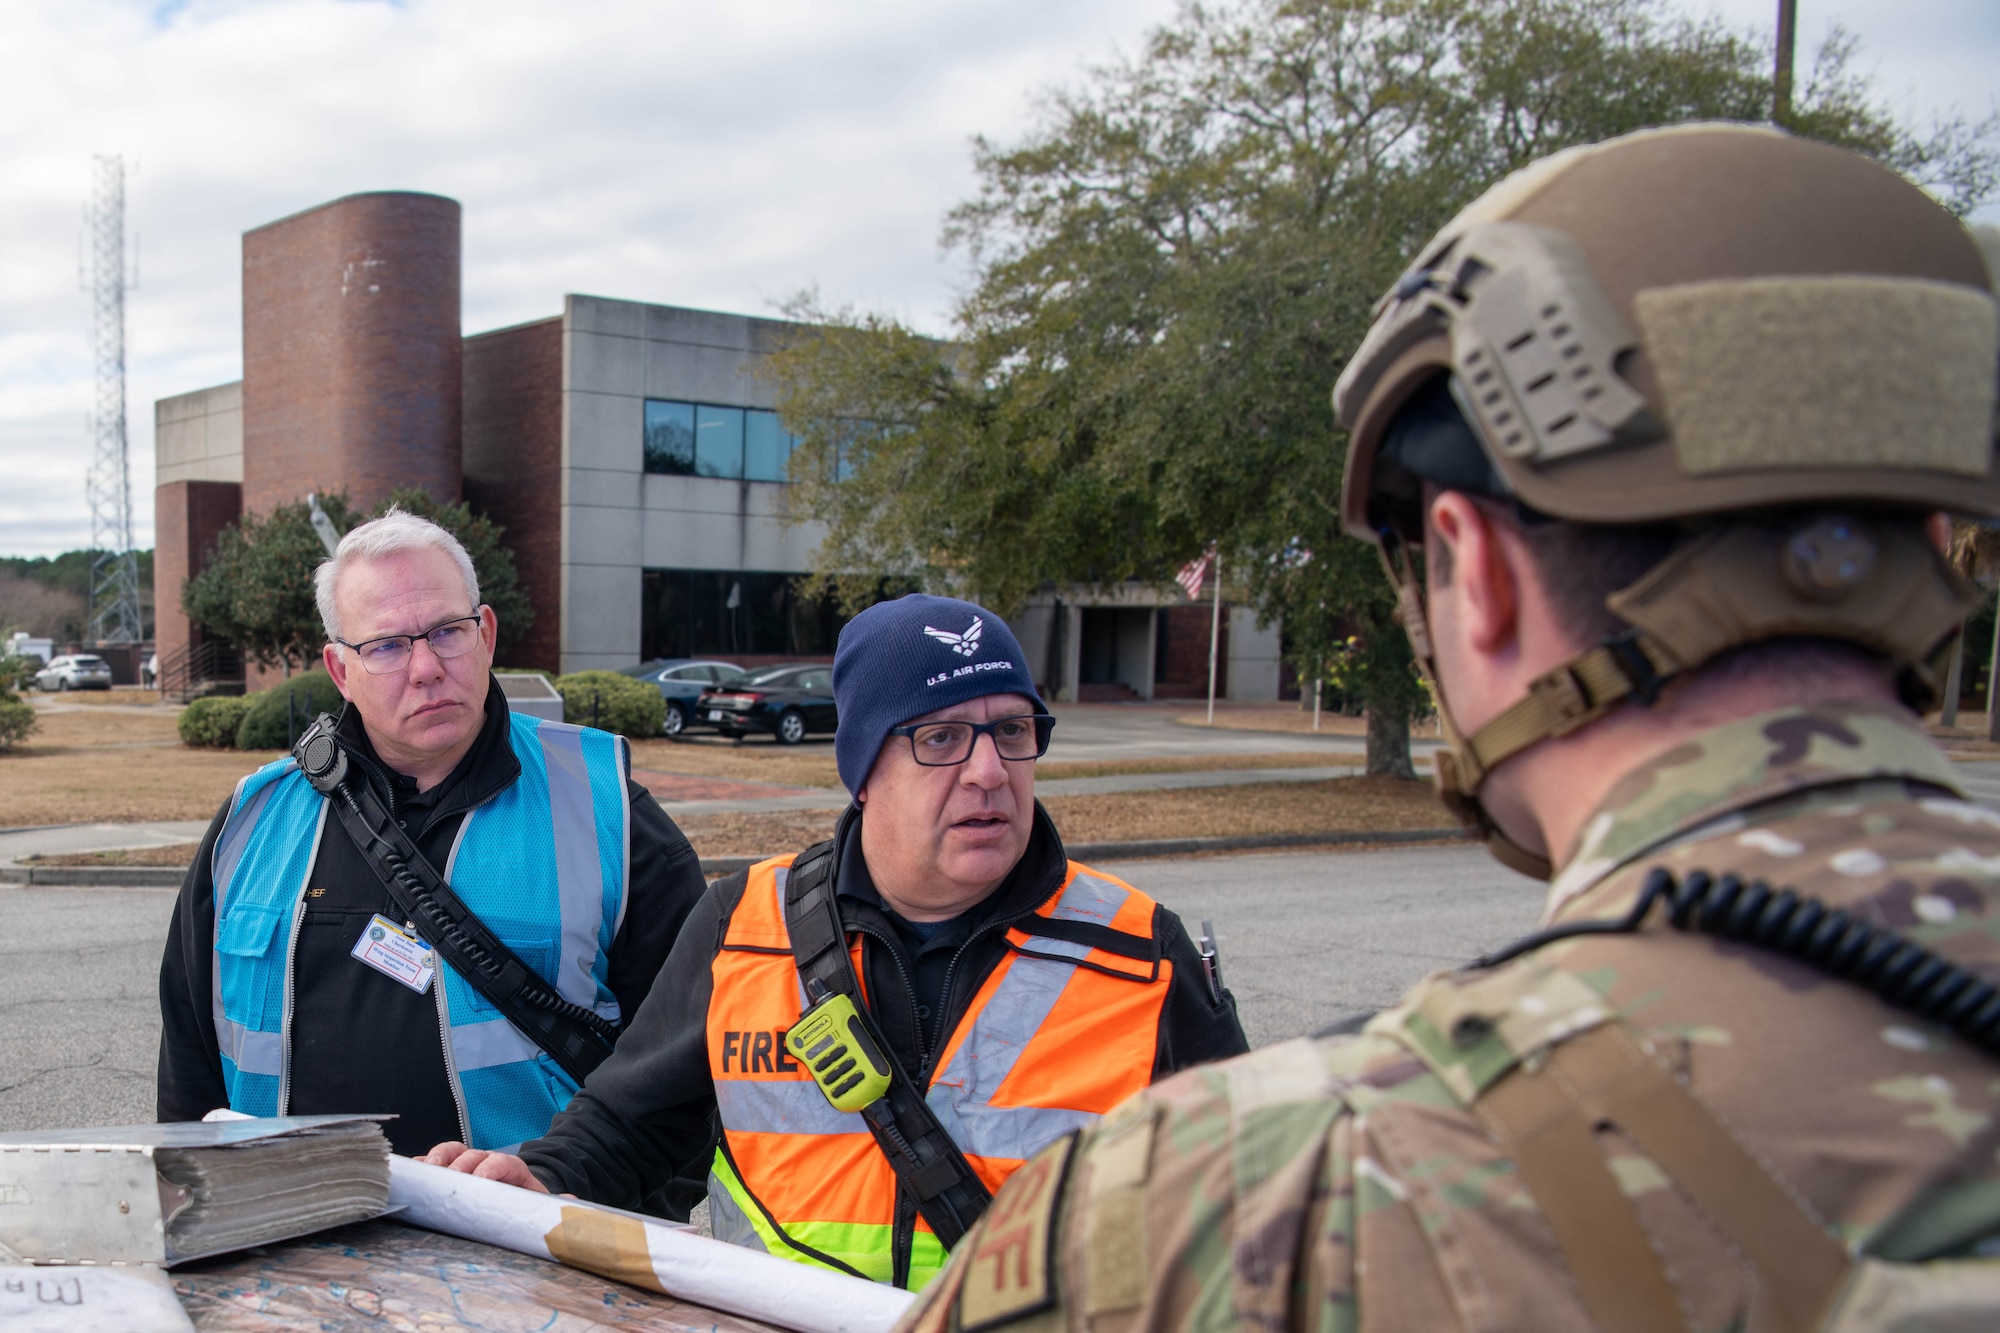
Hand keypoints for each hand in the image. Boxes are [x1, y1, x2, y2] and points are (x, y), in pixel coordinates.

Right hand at [420, 1142, 549, 1192]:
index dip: (491, 1168)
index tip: (480, 1181)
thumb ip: (555, 1204)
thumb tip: (573, 1202)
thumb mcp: (540, 1203)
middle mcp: (487, 1161)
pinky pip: (432, 1162)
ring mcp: (465, 1163)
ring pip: (450, 1152)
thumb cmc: (523, 1203)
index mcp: (512, 1169)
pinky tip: (411, 1175)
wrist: (513, 1196)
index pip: (502, 1161)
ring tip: (425, 1172)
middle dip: (460, 1166)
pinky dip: (421, 1166)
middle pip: (472, 1155)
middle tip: (448, 1181)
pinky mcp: (446, 1171)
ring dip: (437, 1160)